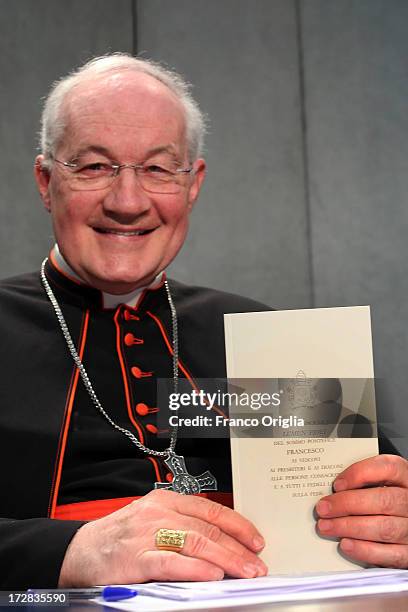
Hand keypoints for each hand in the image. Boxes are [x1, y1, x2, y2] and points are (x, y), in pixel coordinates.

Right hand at [58, 489, 266, 585]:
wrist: (79, 551)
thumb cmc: (120, 537)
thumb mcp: (152, 521)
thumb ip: (183, 527)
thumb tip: (221, 545)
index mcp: (165, 500)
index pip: (210, 509)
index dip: (238, 525)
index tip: (256, 540)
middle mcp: (158, 513)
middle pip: (207, 528)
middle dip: (237, 547)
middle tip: (256, 563)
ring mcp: (147, 534)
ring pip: (195, 542)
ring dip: (225, 558)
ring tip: (244, 571)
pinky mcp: (136, 558)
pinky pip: (171, 562)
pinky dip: (194, 568)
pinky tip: (212, 575)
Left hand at [316, 454, 407, 567]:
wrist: (404, 521)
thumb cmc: (387, 500)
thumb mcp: (382, 483)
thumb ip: (364, 482)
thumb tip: (334, 490)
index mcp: (406, 478)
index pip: (388, 468)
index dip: (360, 474)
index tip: (337, 484)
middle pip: (383, 501)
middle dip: (347, 504)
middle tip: (323, 508)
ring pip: (384, 528)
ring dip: (350, 527)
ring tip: (327, 526)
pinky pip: (389, 554)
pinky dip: (364, 550)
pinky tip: (346, 544)